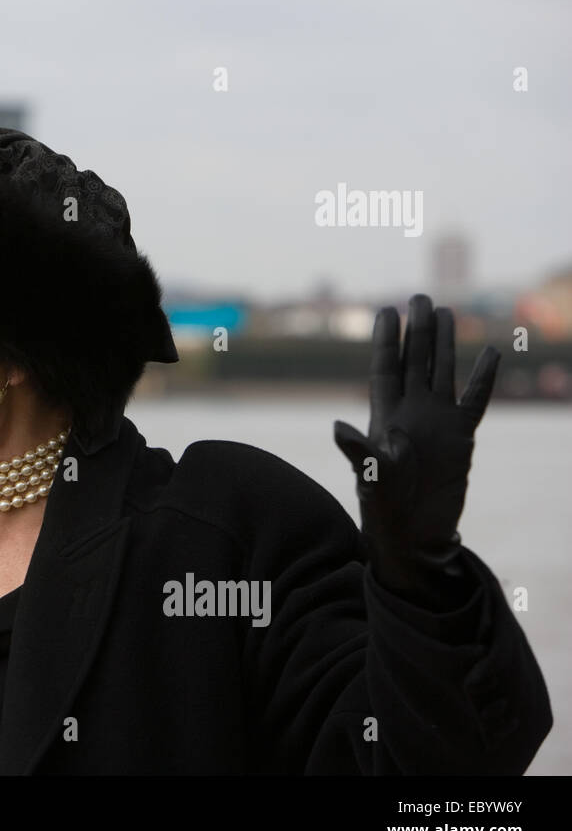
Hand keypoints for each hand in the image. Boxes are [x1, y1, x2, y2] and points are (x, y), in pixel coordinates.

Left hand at [333, 294, 499, 598]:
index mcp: (384, 416)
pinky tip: (491, 353)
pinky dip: (483, 379)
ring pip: (443, 373)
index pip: (385, 369)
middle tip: (419, 296)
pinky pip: (474, 401)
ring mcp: (436, 422)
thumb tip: (338, 429)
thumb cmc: (383, 506)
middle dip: (416, 331)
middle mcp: (410, 412)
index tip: (385, 310)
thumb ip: (360, 452)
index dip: (386, 341)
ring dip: (445, 345)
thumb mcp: (370, 477)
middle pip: (415, 362)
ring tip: (446, 312)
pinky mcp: (460, 437)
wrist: (412, 534)